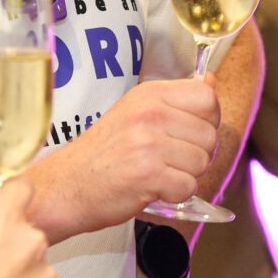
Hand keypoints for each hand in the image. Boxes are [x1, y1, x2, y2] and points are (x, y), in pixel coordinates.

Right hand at [26, 78, 219, 238]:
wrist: (65, 185)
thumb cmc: (102, 154)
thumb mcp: (135, 112)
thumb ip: (175, 100)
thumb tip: (212, 82)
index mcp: (150, 94)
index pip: (207, 97)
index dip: (207, 120)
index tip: (188, 134)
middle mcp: (151, 113)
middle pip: (209, 134)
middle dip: (196, 154)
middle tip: (168, 161)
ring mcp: (149, 143)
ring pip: (202, 162)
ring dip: (185, 176)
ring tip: (156, 174)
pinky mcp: (148, 174)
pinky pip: (188, 187)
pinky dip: (175, 195)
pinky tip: (152, 189)